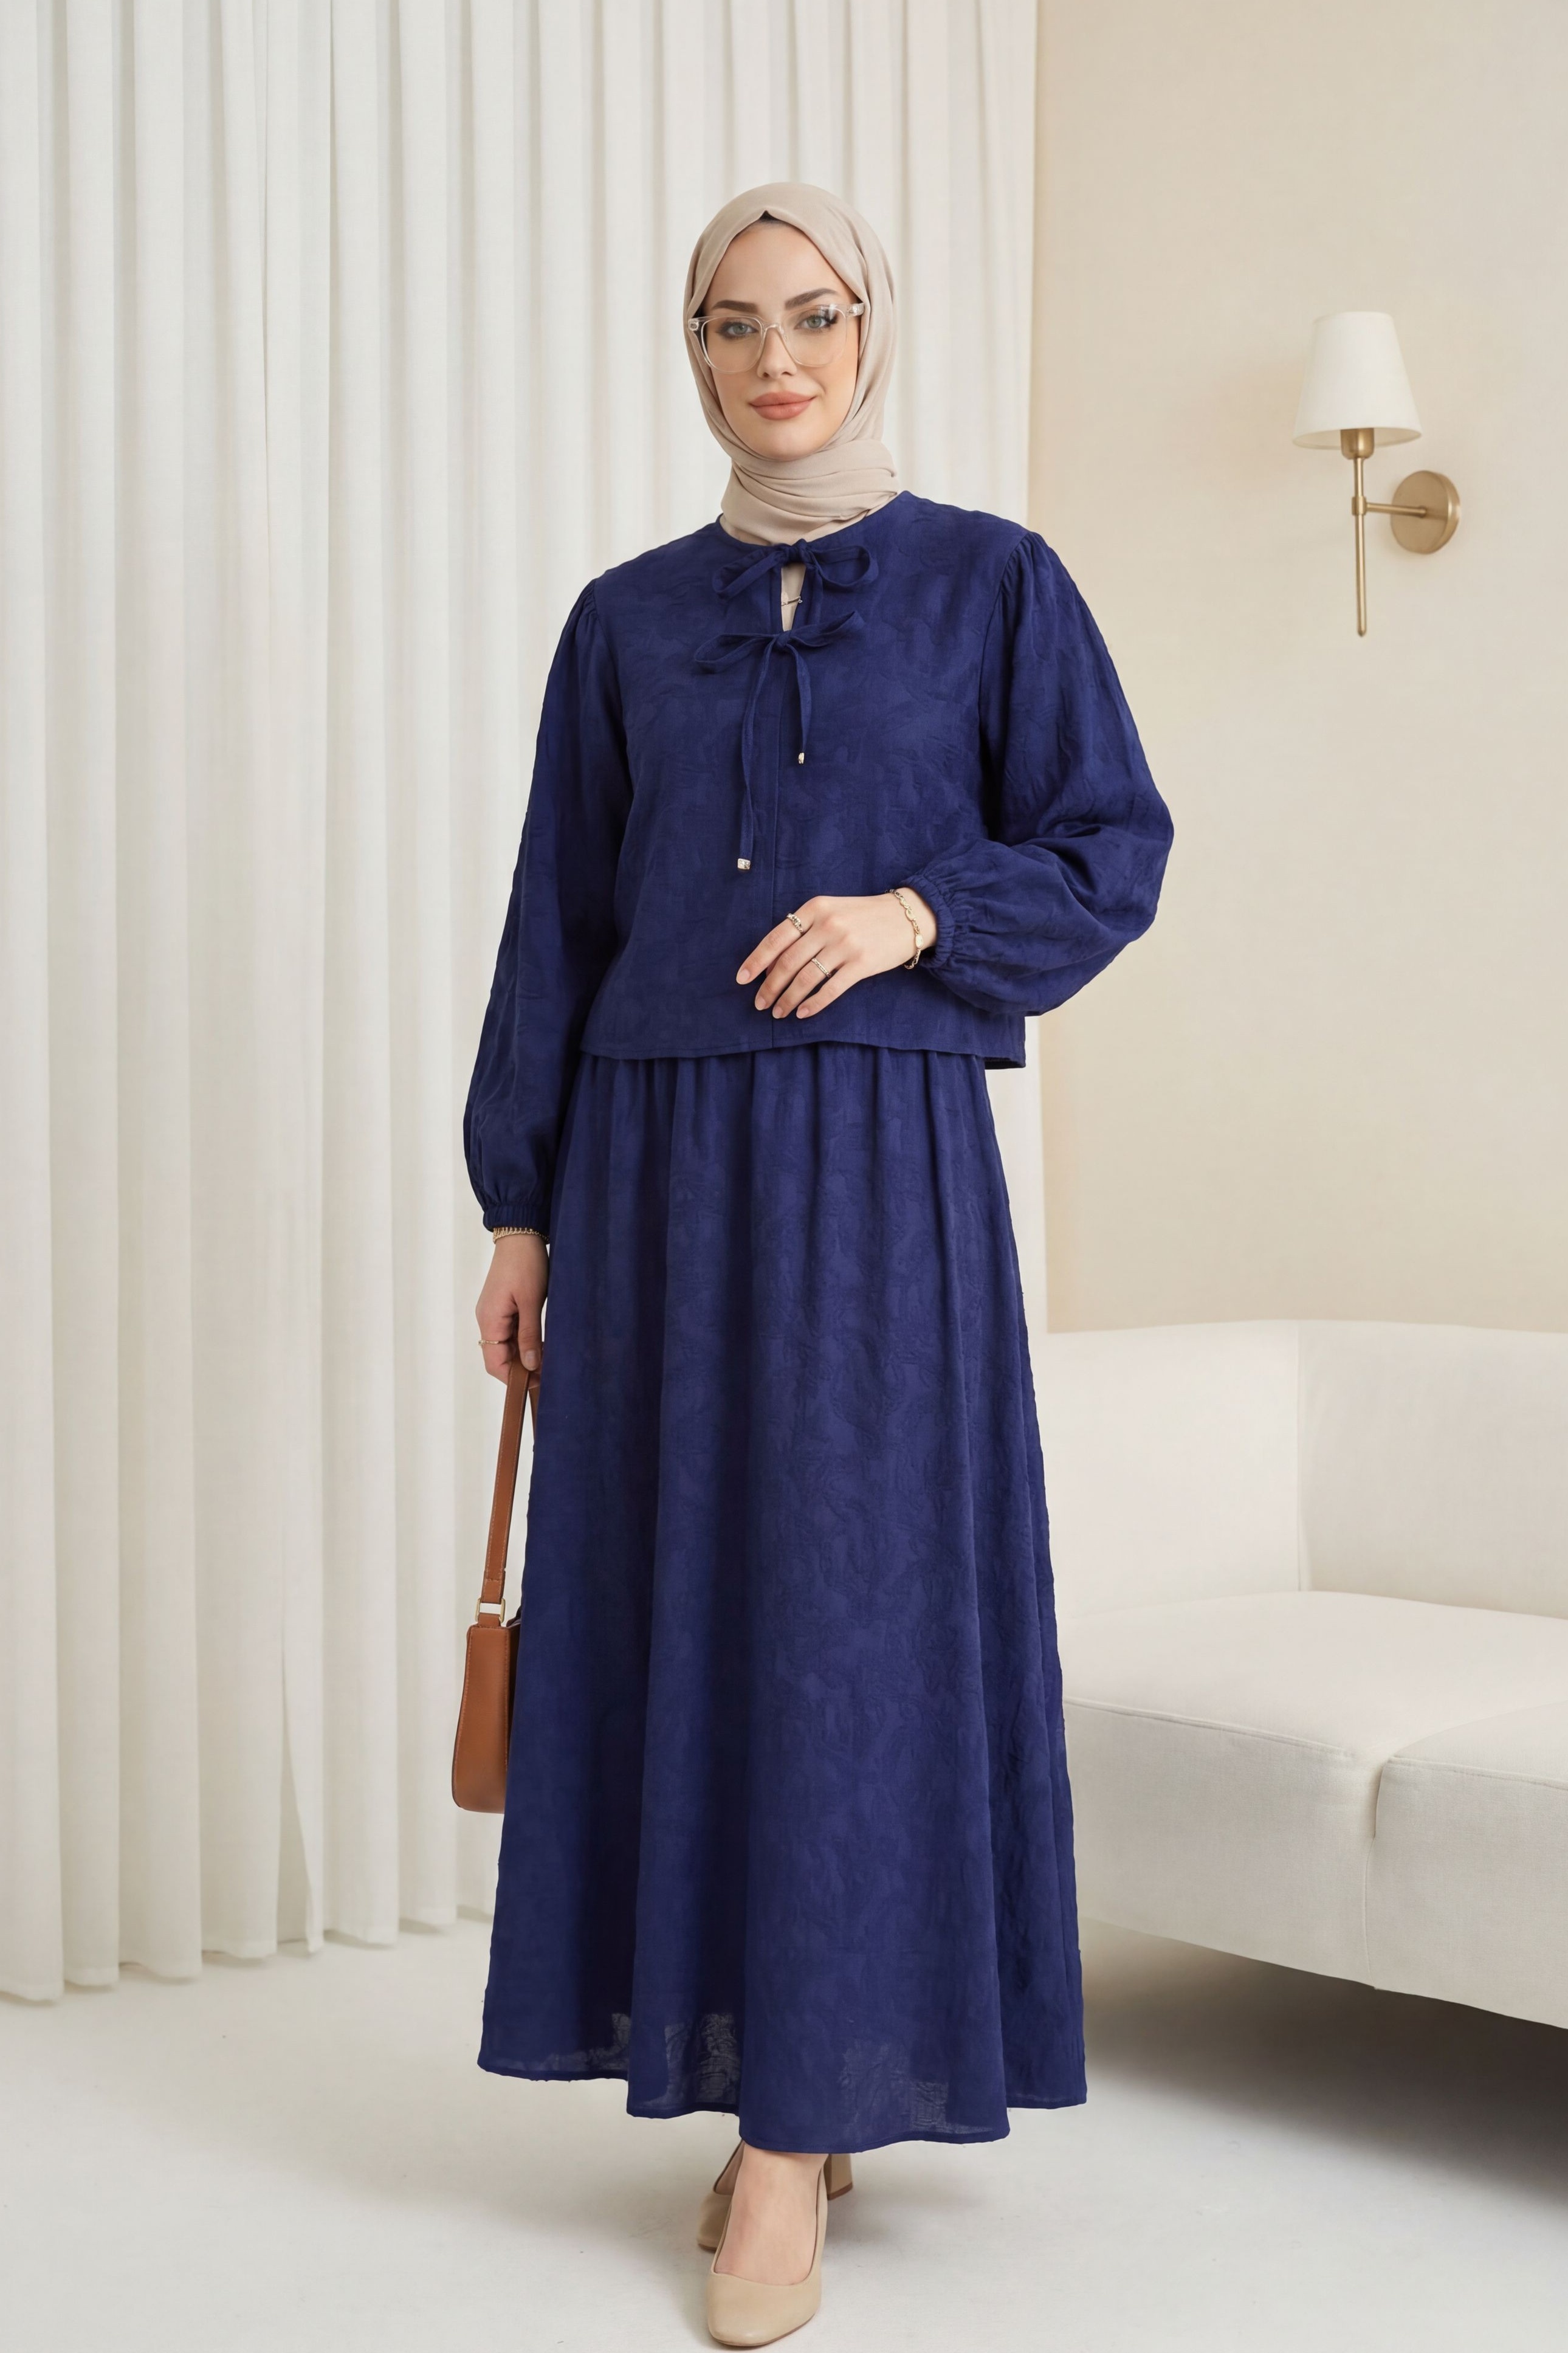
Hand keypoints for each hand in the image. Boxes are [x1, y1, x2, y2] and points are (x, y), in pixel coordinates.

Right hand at [476, 1233, 547, 1383]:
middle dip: (521, 1369)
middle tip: (547, 1373)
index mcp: (490, 1320)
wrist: (521, 1234)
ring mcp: (493, 1313)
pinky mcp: (502, 1307)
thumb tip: (529, 1365)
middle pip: (499, 1357)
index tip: (536, 1384)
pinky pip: (510, 1332)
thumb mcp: (531, 1301)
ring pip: (506, 1345)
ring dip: (524, 1354)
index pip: (495, 1363)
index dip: (513, 1378)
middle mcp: (487, 1319)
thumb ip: (529, 1335)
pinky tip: (541, 1342)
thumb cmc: (526, 1263)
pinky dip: (524, 1340)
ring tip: (548, 1359)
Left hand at [736, 888, 936, 1019]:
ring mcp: (846, 945)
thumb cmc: (863, 916)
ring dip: (788, 999)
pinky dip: (813, 1003)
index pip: (777, 938)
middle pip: (788, 962)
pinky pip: (831, 989)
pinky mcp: (863, 964)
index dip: (756, 961)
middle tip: (760, 1004)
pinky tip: (802, 1013)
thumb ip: (804, 932)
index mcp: (815, 909)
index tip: (742, 979)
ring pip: (806, 978)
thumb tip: (774, 966)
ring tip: (778, 1012)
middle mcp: (828, 925)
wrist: (908, 916)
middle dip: (770, 987)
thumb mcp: (831, 911)